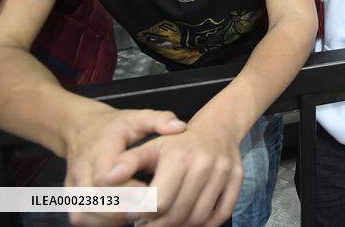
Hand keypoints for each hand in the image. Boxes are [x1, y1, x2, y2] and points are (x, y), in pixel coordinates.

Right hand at [63, 109, 185, 226]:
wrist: (82, 131)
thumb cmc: (116, 127)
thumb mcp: (138, 117)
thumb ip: (159, 120)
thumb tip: (180, 127)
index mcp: (100, 148)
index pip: (105, 176)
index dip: (127, 188)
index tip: (148, 189)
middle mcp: (82, 168)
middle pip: (96, 199)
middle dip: (123, 207)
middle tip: (147, 208)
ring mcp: (73, 186)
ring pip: (86, 212)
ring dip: (113, 218)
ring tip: (138, 215)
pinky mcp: (72, 198)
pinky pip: (82, 219)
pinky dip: (103, 223)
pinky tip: (123, 218)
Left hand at [116, 122, 243, 226]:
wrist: (217, 126)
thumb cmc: (177, 142)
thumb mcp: (151, 146)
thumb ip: (129, 161)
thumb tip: (107, 177)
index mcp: (179, 156)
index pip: (159, 201)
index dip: (144, 215)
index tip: (135, 216)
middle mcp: (204, 164)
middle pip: (179, 213)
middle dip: (159, 225)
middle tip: (148, 225)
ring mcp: (223, 172)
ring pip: (199, 217)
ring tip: (167, 224)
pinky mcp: (237, 179)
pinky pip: (222, 213)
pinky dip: (205, 225)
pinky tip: (190, 222)